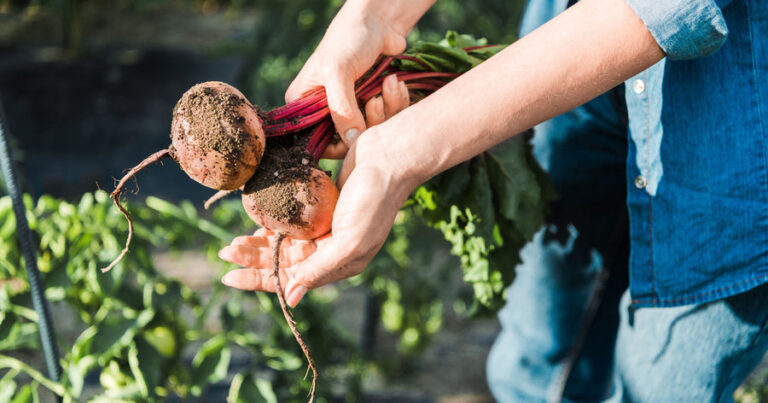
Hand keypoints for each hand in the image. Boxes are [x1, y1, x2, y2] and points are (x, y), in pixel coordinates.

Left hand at [219, 79, 411, 305]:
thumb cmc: (374, 200)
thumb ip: (319, 269)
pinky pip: (291, 222)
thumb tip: (292, 299)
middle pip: (283, 263)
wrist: (390, 157)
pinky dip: (272, 225)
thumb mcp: (349, 241)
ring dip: (258, 244)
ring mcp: (327, 228)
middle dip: (253, 260)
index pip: (291, 280)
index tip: (229, 277)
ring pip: (284, 243)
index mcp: (340, 264)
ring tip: (232, 243)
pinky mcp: (323, 206)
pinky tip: (256, 225)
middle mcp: (332, 250)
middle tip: (224, 252)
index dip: (259, 280)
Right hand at [286, 0, 430, 158]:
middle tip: (376, 101)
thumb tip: (352, 143)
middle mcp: (325, 110)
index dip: (340, 144)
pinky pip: (388, 118)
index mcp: (304, 105)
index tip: (359, 133)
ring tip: (390, 83)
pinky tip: (395, 83)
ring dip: (387, 108)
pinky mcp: (373, 103)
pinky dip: (395, 102)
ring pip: (372, 130)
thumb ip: (342, 111)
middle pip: (349, 140)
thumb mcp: (338, 73)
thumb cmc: (349, 39)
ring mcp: (351, 108)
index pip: (318, 142)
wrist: (379, 20)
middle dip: (369, 123)